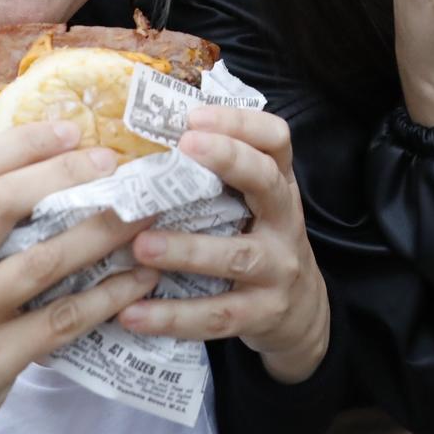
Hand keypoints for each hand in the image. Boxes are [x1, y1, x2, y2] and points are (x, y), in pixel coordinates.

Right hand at [0, 122, 159, 433]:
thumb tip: (30, 163)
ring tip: (144, 214)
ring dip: (103, 232)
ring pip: (45, 261)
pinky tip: (139, 279)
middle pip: (3, 204)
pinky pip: (65, 318)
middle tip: (114, 163)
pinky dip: (109, 294)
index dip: (22, 143)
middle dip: (67, 174)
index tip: (69, 128)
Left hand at [122, 105, 330, 385]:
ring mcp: (278, 268)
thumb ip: (217, 179)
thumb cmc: (258, 243)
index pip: (275, 139)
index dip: (240, 122)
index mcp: (278, 185)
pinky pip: (217, 315)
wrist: (302, 313)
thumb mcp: (253, 205)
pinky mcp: (262, 314)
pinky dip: (172, 316)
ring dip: (187, 249)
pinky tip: (132, 313)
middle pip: (266, 181)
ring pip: (236, 256)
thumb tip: (141, 142)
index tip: (194, 117)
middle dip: (229, 159)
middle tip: (184, 146)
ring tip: (141, 245)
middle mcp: (284, 220)